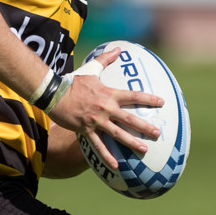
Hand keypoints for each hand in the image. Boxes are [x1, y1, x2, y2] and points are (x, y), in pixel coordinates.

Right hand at [48, 48, 164, 170]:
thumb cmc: (72, 81)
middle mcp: (105, 108)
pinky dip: (107, 156)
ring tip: (144, 149)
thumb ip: (106, 60)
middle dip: (145, 127)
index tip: (162, 103)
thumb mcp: (90, 69)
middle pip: (129, 119)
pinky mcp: (86, 130)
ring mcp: (96, 121)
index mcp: (109, 94)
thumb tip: (118, 49)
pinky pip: (98, 146)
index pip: (133, 96)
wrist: (54, 94)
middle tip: (158, 133)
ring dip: (132, 142)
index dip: (148, 99)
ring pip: (118, 134)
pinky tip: (116, 165)